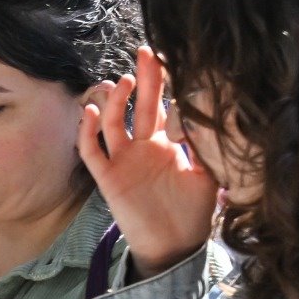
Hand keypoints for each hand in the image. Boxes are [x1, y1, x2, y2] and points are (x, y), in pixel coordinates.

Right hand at [78, 50, 218, 278]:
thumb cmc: (193, 212)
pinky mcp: (109, 179)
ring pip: (112, 123)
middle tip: (145, 52)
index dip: (163, 83)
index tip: (167, 58)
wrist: (176, 246)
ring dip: (116, 102)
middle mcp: (142, 147)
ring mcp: (123, 161)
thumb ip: (206, 147)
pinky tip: (93, 113)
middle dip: (143, 79)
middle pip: (139, 105)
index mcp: (167, 143)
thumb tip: (208, 115)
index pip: (163, 104)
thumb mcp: (209, 176)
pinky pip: (92, 152)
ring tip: (124, 82)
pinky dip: (88, 132)